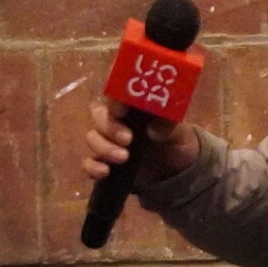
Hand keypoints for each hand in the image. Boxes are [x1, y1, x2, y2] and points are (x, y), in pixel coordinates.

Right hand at [82, 99, 199, 187]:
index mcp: (133, 104)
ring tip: (124, 158)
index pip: (116, 94)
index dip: (115, 100)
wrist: (176, 168)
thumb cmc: (176, 139)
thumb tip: (154, 130)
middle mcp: (116, 118)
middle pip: (99, 114)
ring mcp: (108, 140)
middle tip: (128, 139)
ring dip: (104, 147)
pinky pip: (88, 162)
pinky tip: (105, 172)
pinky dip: (92, 167)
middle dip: (110, 127)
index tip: (122, 110)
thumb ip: (168, 126)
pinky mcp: (104, 161)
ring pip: (92, 137)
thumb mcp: (180, 131)